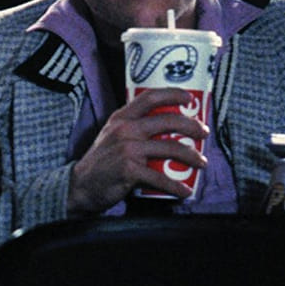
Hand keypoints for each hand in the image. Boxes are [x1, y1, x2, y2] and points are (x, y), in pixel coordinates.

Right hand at [68, 87, 208, 214]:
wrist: (80, 186)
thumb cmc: (101, 162)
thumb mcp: (111, 136)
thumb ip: (132, 128)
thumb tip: (165, 127)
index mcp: (121, 118)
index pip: (149, 97)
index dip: (173, 94)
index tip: (189, 99)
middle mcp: (125, 129)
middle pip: (167, 120)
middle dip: (191, 126)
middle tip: (203, 133)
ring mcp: (127, 149)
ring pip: (170, 148)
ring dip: (192, 156)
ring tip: (201, 163)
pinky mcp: (129, 170)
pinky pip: (160, 178)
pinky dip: (176, 187)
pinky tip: (185, 191)